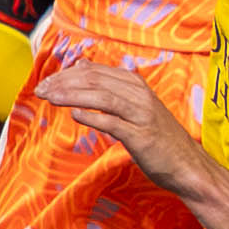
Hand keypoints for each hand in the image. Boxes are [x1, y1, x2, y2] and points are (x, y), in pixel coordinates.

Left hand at [40, 61, 203, 191]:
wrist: (187, 165)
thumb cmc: (158, 138)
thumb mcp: (135, 105)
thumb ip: (109, 86)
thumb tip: (80, 64)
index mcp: (135, 85)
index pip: (95, 71)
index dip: (67, 75)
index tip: (45, 82)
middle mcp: (139, 95)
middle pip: (96, 81)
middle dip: (64, 83)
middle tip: (40, 90)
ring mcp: (141, 115)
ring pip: (102, 97)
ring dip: (73, 96)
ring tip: (49, 98)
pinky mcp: (142, 136)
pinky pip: (114, 123)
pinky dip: (94, 117)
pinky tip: (76, 115)